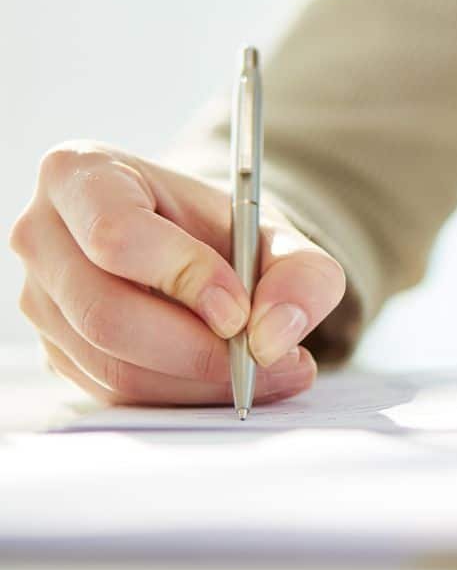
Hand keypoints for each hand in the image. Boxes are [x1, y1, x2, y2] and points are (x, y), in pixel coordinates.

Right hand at [8, 141, 344, 405]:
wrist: (199, 247)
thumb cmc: (225, 228)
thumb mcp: (275, 231)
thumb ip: (301, 271)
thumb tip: (275, 335)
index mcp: (80, 174)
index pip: (116, 235)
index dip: (184, 277)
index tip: (240, 309)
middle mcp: (43, 236)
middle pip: (107, 314)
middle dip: (198, 349)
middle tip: (268, 357)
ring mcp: (42, 301)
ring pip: (114, 367)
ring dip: (200, 380)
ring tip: (270, 369)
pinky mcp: (59, 352)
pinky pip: (118, 395)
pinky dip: (184, 395)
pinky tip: (231, 377)